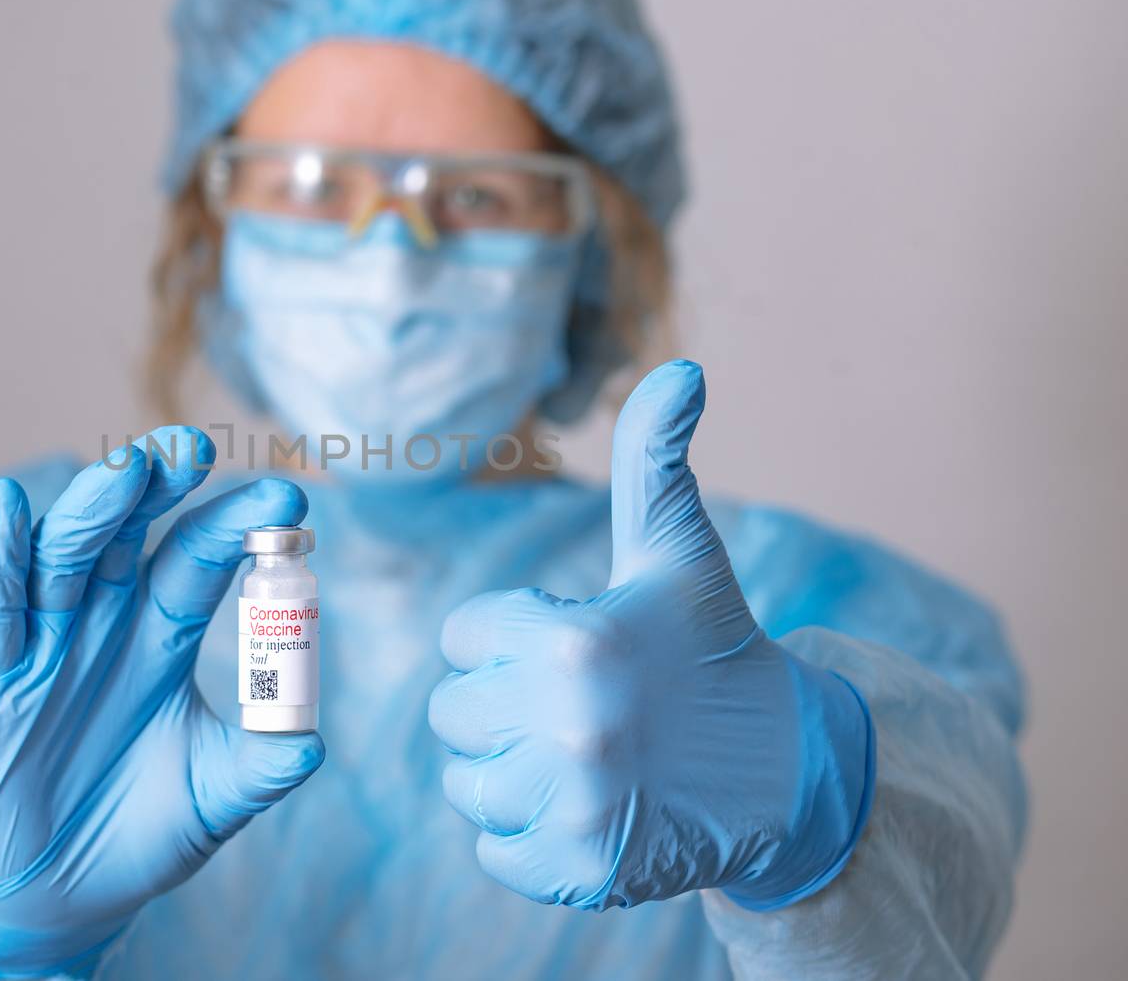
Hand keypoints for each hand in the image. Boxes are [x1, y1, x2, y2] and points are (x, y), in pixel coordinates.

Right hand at [0, 428, 324, 975]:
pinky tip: (12, 508)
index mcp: (161, 637)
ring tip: (127, 469)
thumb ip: (256, 767)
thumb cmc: (137, 831)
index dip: (238, 528)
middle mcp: (104, 623)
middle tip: (196, 446)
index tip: (289, 502)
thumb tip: (311, 745)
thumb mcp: (211, 800)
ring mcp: (46, 646)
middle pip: (132, 534)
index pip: (200, 560)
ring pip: (66, 558)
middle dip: (160, 486)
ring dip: (95, 510)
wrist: (53, 896)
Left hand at [427, 361, 873, 910]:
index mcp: (573, 640)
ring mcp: (571, 805)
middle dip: (502, 702)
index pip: (462, 638)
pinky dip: (526, 834)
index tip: (569, 646)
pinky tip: (586, 804)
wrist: (784, 769)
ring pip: (467, 783)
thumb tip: (680, 368)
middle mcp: (566, 726)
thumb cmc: (711, 645)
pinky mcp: (576, 870)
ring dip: (509, 770)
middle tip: (578, 703)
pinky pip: (492, 851)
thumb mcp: (679, 550)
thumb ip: (656, 459)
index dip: (510, 637)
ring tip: (582, 753)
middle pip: (452, 712)